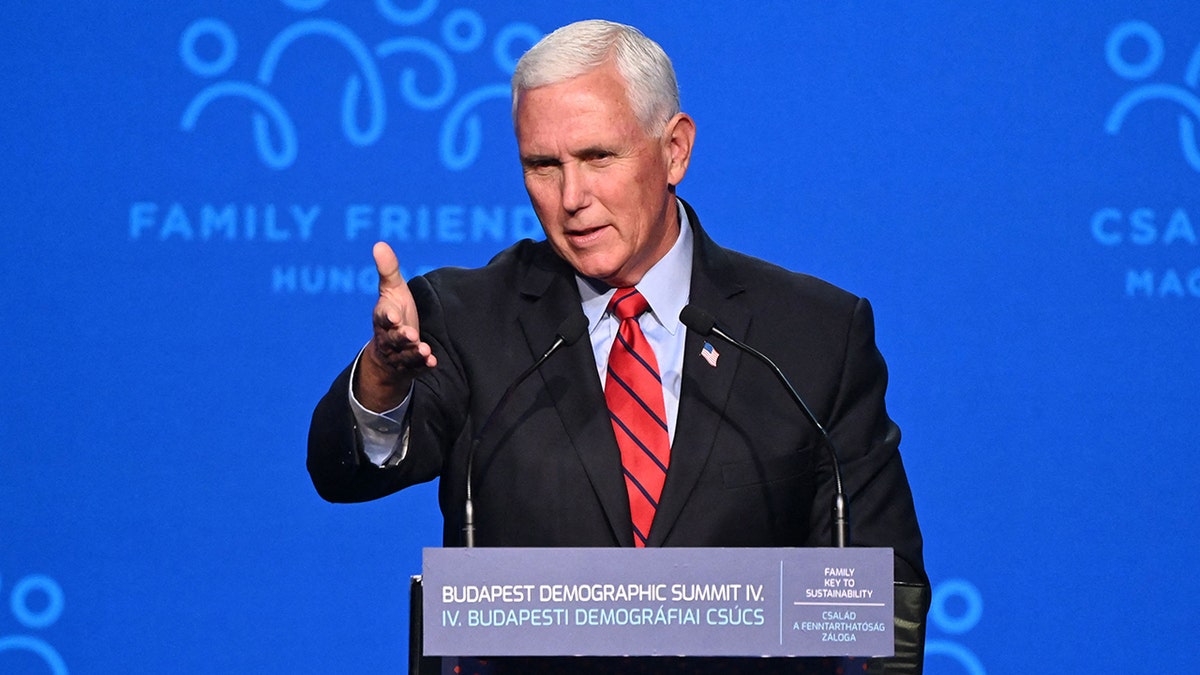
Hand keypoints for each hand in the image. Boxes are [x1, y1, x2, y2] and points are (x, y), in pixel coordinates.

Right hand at [355, 242, 437, 410]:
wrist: (388, 350)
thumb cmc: (393, 313)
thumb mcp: (392, 290)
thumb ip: (388, 270)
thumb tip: (379, 244)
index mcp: (383, 317)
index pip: (382, 316)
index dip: (387, 316)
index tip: (393, 316)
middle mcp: (388, 337)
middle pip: (392, 338)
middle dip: (401, 337)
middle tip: (411, 334)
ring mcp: (398, 353)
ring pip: (404, 355)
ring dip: (413, 353)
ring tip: (424, 349)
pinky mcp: (409, 366)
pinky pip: (415, 368)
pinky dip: (422, 365)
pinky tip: (432, 362)